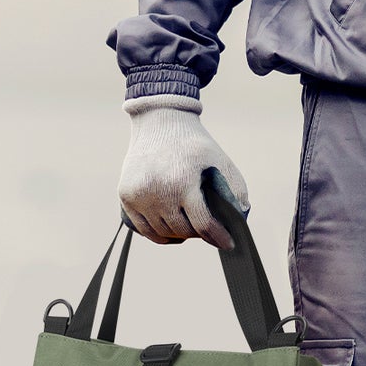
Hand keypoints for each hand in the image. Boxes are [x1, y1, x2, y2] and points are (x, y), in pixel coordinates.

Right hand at [118, 95, 249, 248]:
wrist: (159, 121)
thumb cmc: (194, 143)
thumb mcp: (219, 160)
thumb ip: (234, 189)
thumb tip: (239, 220)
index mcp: (184, 181)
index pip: (203, 224)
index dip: (218, 237)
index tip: (228, 244)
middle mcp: (158, 190)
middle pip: (183, 231)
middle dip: (200, 232)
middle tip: (207, 226)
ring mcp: (139, 195)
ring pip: (164, 233)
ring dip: (180, 234)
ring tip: (190, 225)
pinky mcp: (126, 196)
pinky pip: (145, 230)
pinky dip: (160, 234)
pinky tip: (172, 228)